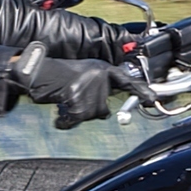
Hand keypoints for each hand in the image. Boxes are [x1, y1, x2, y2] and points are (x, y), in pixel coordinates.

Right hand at [13, 49, 150, 128]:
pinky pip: (74, 120)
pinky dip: (64, 120)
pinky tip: (58, 110)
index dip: (141, 92)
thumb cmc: (58, 76)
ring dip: (76, 114)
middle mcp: (100, 77)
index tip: (153, 101)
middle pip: (102, 110)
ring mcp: (89, 88)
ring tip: (64, 100)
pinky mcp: (77, 99)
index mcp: (103, 70)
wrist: (37, 71)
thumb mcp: (85, 77)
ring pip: (89, 116)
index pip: (127, 82)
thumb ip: (101, 90)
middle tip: (73, 99)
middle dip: (88, 111)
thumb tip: (107, 113)